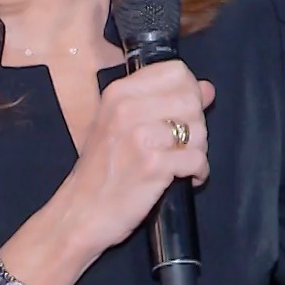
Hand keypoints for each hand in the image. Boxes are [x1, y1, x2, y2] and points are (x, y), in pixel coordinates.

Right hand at [61, 60, 213, 255]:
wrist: (79, 214)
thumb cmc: (99, 171)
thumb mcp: (120, 126)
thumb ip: (162, 102)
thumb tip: (206, 88)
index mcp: (118, 93)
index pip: (176, 71)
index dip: (188, 92)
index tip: (181, 113)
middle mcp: (128, 109)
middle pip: (192, 99)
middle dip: (195, 124)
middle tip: (180, 145)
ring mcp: (140, 137)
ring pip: (199, 129)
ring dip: (197, 150)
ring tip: (178, 163)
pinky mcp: (153, 166)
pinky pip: (198, 159)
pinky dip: (198, 172)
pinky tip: (183, 178)